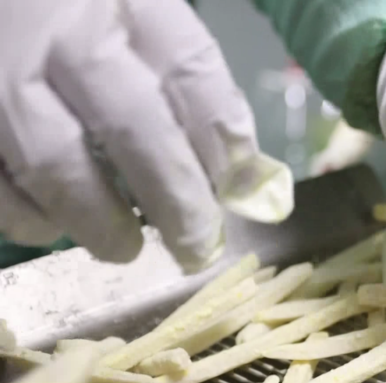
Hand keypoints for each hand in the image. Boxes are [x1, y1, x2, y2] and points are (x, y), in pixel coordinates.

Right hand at [0, 0, 292, 272]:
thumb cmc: (75, 13)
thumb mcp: (139, 18)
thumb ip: (191, 84)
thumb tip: (246, 176)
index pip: (189, 69)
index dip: (221, 138)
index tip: (241, 189)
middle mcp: (56, 30)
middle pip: (132, 124)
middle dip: (174, 198)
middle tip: (197, 247)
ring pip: (54, 162)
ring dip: (98, 221)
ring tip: (124, 247)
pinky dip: (30, 216)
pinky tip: (54, 225)